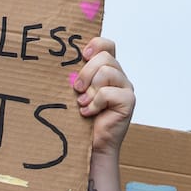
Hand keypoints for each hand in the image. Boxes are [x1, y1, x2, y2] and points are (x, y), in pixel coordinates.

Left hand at [73, 38, 133, 159]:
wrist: (92, 145)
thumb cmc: (82, 119)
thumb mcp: (77, 92)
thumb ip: (77, 75)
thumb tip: (62, 61)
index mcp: (107, 69)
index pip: (107, 45)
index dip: (95, 45)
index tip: (82, 55)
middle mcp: (119, 76)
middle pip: (105, 57)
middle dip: (87, 72)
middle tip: (76, 88)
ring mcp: (126, 88)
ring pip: (107, 72)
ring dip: (90, 89)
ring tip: (82, 103)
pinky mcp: (128, 101)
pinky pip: (108, 92)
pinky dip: (94, 103)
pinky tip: (88, 113)